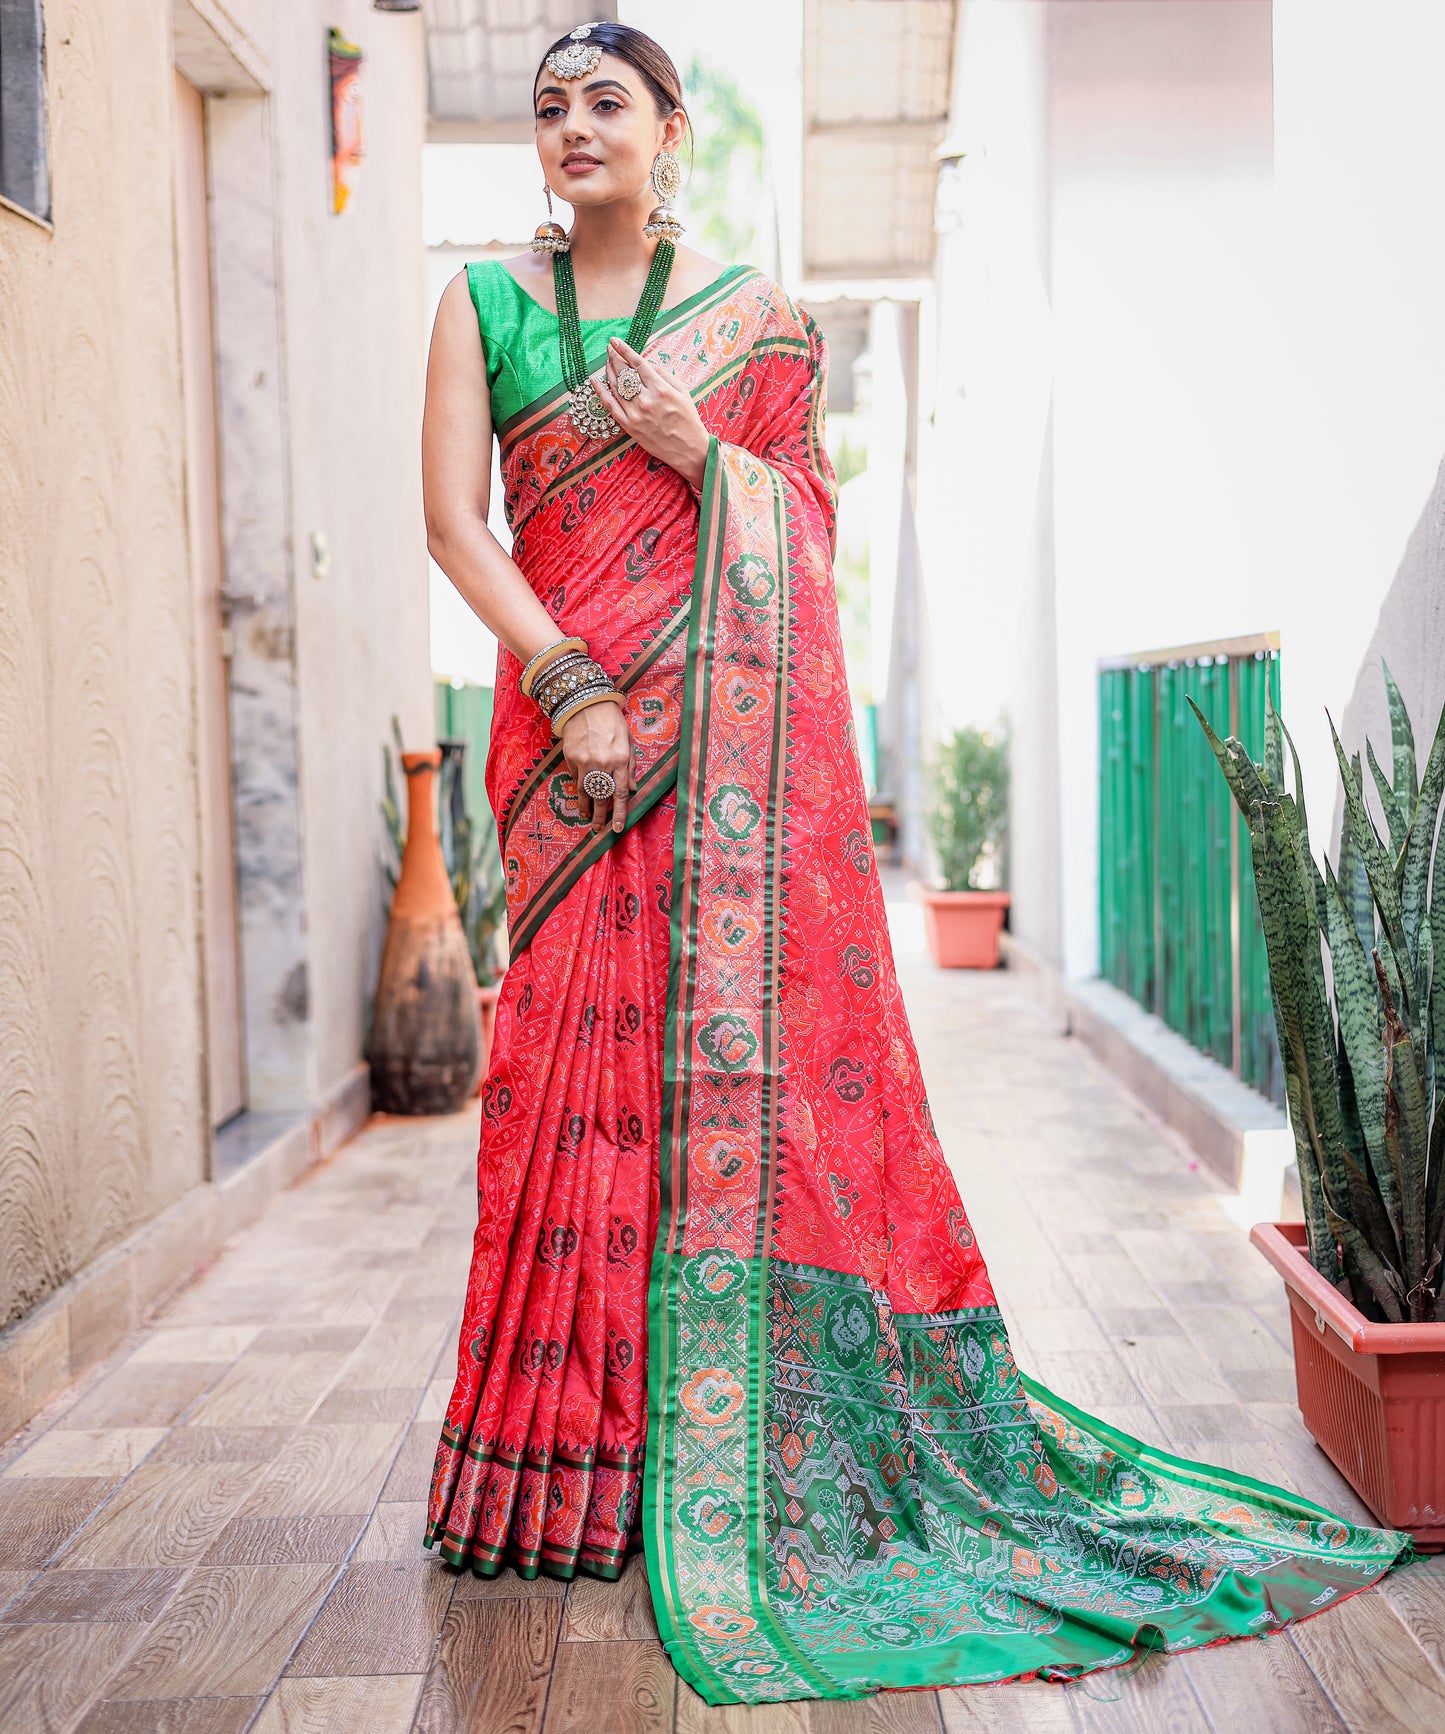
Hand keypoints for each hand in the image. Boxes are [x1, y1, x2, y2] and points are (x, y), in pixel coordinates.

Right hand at [558, 697, 636, 833]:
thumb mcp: (628, 741)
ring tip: (585, 817)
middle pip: (601, 798)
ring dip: (585, 807)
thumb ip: (630, 766)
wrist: (586, 704)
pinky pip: (575, 778)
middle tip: (597, 828)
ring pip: (585, 792)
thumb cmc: (612, 722)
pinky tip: (581, 791)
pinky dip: (579, 786)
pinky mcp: (571, 758)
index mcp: (620, 760)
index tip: (617, 828)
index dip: (619, 814)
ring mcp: (584, 762)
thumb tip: (631, 789)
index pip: (620, 794)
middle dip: (599, 816)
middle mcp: (602, 764)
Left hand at [597, 337, 709, 489]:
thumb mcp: (683, 391)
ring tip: (607, 362)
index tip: (615, 341)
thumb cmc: (688, 419)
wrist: (687, 449)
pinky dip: (601, 392)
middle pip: (624, 373)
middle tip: (609, 349)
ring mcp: (635, 414)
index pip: (637, 363)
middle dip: (614, 358)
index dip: (624, 350)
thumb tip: (646, 363)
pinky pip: (611, 406)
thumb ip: (664, 374)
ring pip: (616, 387)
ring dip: (609, 372)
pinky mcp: (629, 426)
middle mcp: (646, 399)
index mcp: (660, 388)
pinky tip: (595, 381)